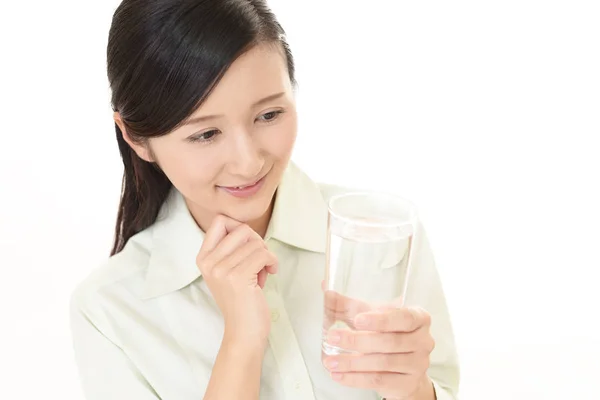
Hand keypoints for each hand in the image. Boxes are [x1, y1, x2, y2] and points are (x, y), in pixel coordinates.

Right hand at [196, 215, 277, 346]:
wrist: (243, 333)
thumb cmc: (242, 300)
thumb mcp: (228, 270)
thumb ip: (231, 249)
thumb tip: (246, 228)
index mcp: (203, 258)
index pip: (220, 221)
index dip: (240, 229)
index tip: (248, 247)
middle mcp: (209, 262)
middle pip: (241, 229)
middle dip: (257, 242)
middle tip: (259, 261)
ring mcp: (222, 270)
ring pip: (255, 243)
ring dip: (266, 256)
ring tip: (261, 273)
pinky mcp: (238, 277)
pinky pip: (264, 254)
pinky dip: (273, 262)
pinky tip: (270, 274)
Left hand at [322, 291, 434, 399]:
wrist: (405, 368)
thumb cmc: (390, 334)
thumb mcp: (374, 316)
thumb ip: (351, 305)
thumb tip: (326, 289)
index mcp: (418, 318)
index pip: (403, 317)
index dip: (381, 320)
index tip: (358, 320)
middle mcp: (423, 341)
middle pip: (389, 341)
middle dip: (357, 340)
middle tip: (333, 337)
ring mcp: (418, 364)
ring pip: (382, 363)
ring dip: (352, 363)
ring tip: (331, 361)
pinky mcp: (407, 383)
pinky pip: (379, 381)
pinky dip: (356, 379)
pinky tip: (339, 375)